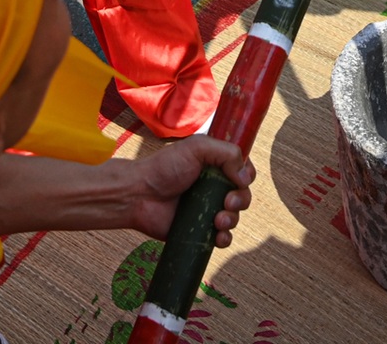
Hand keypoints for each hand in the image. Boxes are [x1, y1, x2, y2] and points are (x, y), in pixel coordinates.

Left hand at [126, 137, 254, 246]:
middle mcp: (213, 187)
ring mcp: (207, 209)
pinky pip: (221, 238)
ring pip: (234, 217)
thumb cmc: (164, 167)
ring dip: (232, 219)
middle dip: (241, 200)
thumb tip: (246, 177)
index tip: (240, 181)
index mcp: (216, 165)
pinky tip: (218, 236)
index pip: (243, 170)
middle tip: (227, 202)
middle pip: (242, 195)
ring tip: (218, 220)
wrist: (138, 195)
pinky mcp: (199, 230)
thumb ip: (227, 153)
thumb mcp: (197, 147)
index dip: (247, 176)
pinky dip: (224, 238)